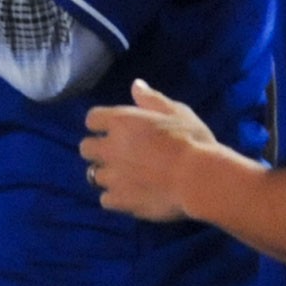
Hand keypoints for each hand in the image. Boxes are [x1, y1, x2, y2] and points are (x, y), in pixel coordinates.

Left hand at [82, 80, 223, 221]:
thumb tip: (135, 85)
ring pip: (93, 175)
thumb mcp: (177, 112)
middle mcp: (110, 148)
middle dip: (98, 150)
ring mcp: (112, 176)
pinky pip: (105, 199)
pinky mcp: (119, 200)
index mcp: (121, 122)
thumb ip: (152, 100)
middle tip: (118, 154)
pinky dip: (115, 197)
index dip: (101, 124)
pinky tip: (131, 195)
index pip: (92, 119)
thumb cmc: (193, 141)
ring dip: (107, 174)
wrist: (199, 178)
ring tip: (128, 177)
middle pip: (86, 148)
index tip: (114, 129)